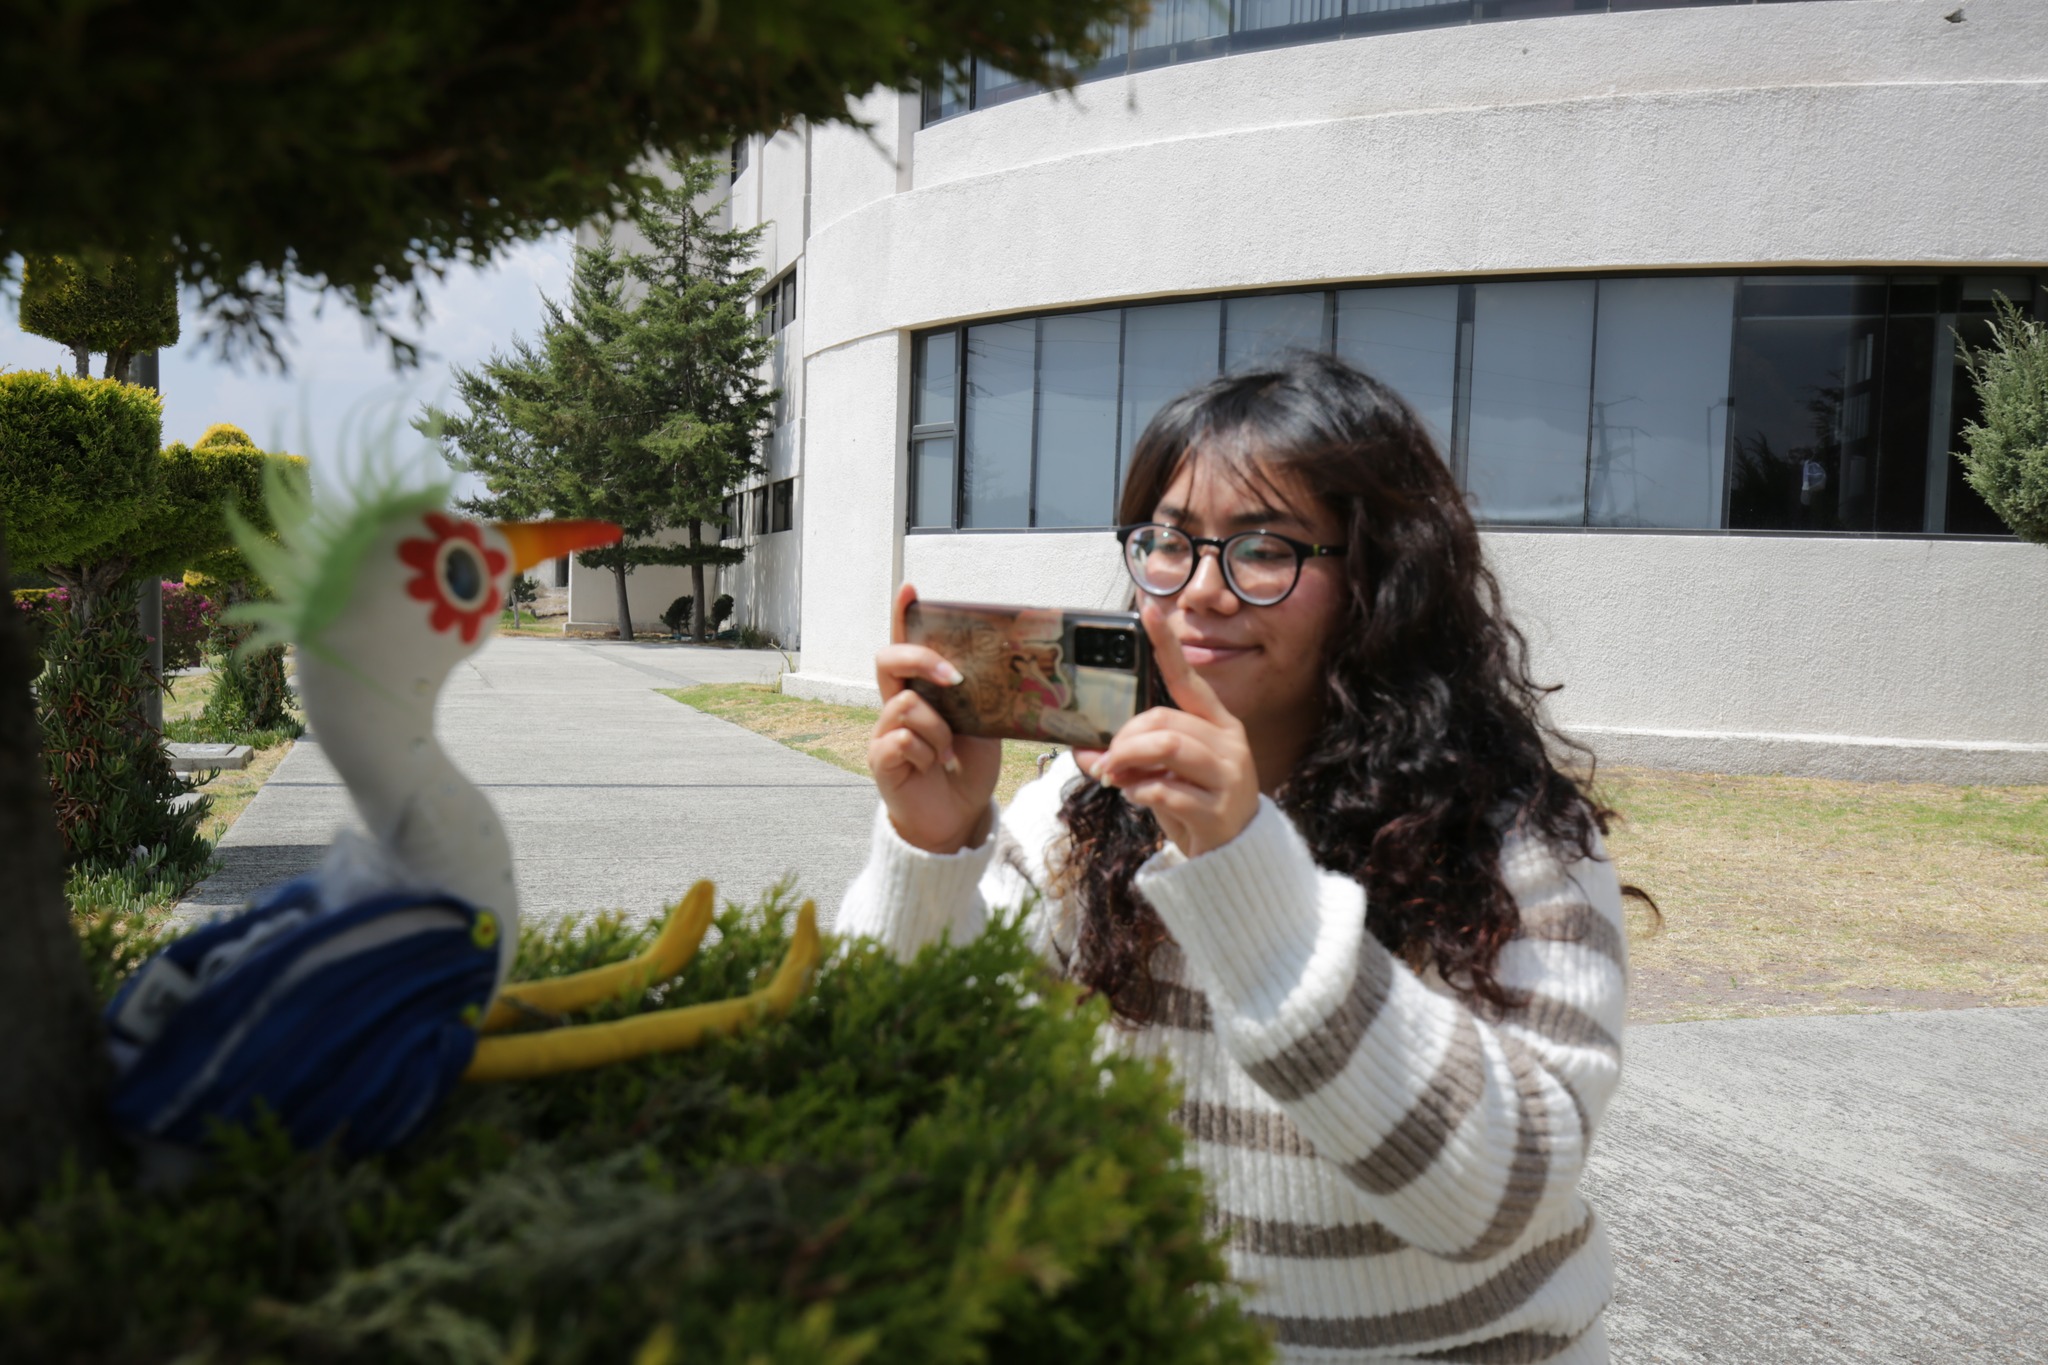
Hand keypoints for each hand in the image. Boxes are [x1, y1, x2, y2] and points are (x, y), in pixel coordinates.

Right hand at [868, 583, 1002, 853]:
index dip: (903, 615)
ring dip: (938, 729)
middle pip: (888, 659)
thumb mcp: (982, 725)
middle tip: (955, 679)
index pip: (906, 644)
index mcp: (921, 690)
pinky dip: (928, 752)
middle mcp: (896, 704)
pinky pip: (903, 739)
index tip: (911, 590)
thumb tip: (987, 670)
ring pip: (906, 705)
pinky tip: (933, 767)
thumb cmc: (966, 767)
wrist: (957, 816)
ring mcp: (884, 730)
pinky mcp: (880, 757)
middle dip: (922, 659)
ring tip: (948, 753)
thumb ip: (975, 698)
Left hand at [1075, 601, 1259, 858]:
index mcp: (1217, 723)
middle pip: (1164, 720)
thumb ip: (1131, 757)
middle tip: (1106, 762)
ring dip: (1128, 761)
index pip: (1188, 678)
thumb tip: (1082, 751)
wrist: (1233, 857)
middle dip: (1125, 739)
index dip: (1167, 645)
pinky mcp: (1219, 808)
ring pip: (1167, 747)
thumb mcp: (1163, 775)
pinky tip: (1136, 798)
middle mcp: (1228, 742)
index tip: (1148, 610)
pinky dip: (1140, 792)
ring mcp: (1228, 775)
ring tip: (1114, 778)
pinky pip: (1167, 789)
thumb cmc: (1195, 805)